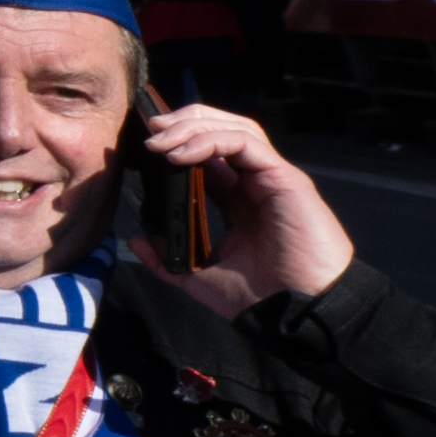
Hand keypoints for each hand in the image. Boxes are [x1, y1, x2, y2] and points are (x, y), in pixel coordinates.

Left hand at [127, 97, 353, 316]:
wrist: (297, 314)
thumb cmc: (260, 297)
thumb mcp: (199, 277)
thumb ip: (167, 260)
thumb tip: (138, 241)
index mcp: (240, 200)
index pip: (209, 154)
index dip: (178, 142)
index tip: (145, 145)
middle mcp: (256, 183)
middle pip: (223, 130)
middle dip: (184, 122)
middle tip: (150, 128)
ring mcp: (272, 178)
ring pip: (235, 128)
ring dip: (194, 125)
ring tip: (160, 137)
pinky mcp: (285, 179)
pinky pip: (246, 143)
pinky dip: (211, 141)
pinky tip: (180, 155)